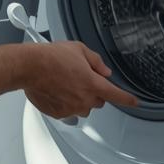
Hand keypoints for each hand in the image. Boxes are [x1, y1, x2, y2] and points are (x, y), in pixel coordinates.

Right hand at [20, 41, 140, 120]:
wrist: (29, 67)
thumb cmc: (51, 57)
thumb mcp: (79, 50)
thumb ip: (96, 62)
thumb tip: (104, 71)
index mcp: (93, 84)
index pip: (117, 95)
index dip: (128, 99)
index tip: (134, 102)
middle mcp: (84, 99)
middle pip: (98, 101)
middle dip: (93, 92)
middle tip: (79, 78)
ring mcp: (71, 108)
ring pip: (83, 107)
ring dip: (80, 99)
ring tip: (65, 85)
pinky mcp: (58, 114)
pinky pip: (68, 111)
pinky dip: (65, 103)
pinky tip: (56, 91)